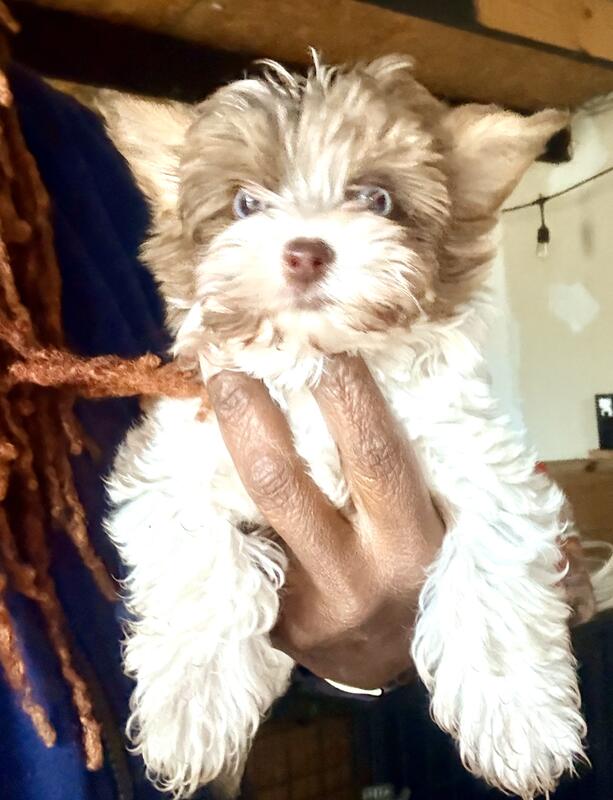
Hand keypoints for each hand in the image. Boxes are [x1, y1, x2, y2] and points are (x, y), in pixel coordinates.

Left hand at [207, 355, 444, 688]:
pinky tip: (200, 450)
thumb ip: (405, 456)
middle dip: (248, 409)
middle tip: (226, 353)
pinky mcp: (264, 621)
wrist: (390, 660)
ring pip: (243, 510)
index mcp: (410, 541)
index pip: (371, 450)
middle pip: (282, 481)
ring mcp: (299, 605)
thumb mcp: (439, 516)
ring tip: (210, 386)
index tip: (313, 330)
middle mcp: (352, 576)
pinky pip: (229, 543)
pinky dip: (211, 491)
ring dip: (219, 440)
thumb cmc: (425, 570)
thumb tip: (360, 367)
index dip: (340, 386)